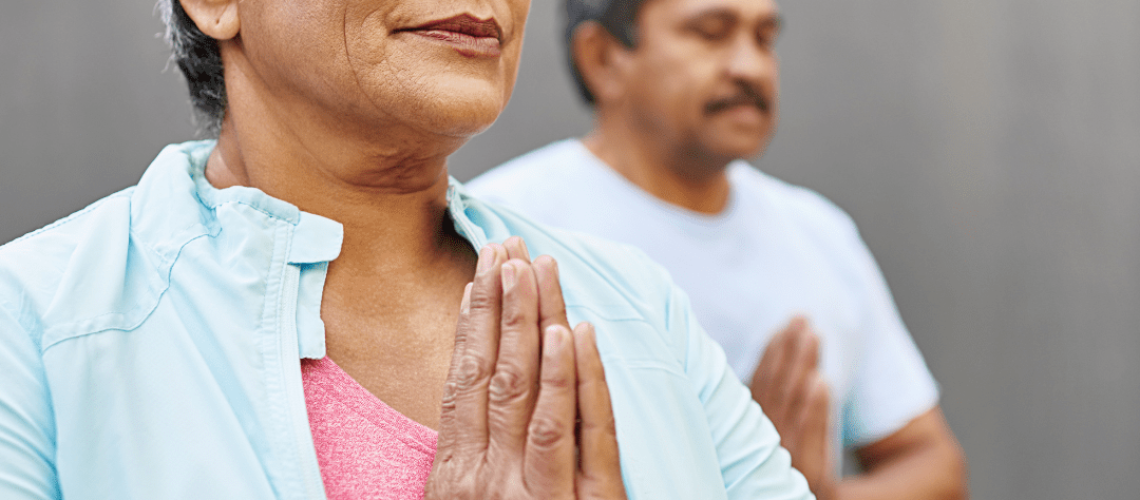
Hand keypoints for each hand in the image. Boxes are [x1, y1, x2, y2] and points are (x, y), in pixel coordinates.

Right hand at [425, 238, 626, 499]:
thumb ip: (471, 452)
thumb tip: (471, 384)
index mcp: (458, 473)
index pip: (463, 381)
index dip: (473, 322)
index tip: (481, 274)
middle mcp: (493, 478)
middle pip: (498, 375)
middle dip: (503, 306)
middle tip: (509, 249)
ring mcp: (540, 492)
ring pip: (537, 395)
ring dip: (537, 327)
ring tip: (539, 272)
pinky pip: (589, 433)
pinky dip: (584, 380)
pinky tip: (580, 335)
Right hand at [749, 316, 834, 499]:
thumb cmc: (791, 481)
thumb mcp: (773, 448)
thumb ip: (767, 414)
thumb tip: (766, 375)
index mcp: (749, 442)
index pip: (759, 393)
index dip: (769, 359)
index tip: (779, 330)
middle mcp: (763, 455)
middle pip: (776, 395)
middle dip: (788, 354)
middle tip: (800, 320)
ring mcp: (786, 470)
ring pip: (793, 410)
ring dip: (802, 369)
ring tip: (813, 336)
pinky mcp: (812, 485)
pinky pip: (811, 442)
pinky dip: (815, 411)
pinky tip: (820, 383)